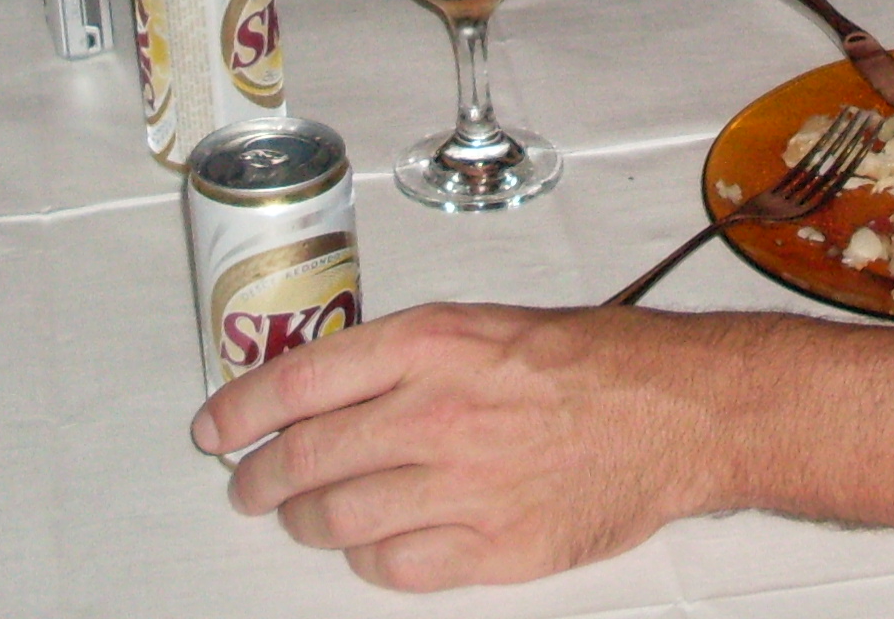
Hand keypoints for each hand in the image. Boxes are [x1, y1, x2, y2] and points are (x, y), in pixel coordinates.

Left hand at [195, 303, 718, 589]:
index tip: (215, 429)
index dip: (240, 410)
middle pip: (305, 459)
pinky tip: (372, 547)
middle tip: (249, 487)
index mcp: (431, 343)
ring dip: (305, 523)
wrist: (678, 409)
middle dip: (260, 480)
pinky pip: (394, 567)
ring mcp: (462, 486)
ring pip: (337, 521)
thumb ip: (405, 358)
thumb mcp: (486, 325)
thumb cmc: (590, 360)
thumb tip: (326, 390)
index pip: (298, 380)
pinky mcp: (493, 547)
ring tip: (303, 519)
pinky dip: (368, 561)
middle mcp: (436, 412)